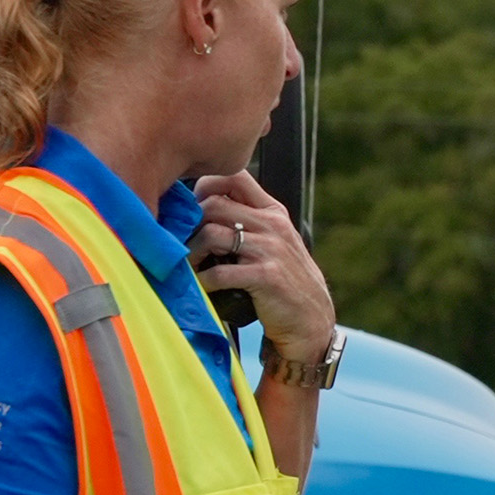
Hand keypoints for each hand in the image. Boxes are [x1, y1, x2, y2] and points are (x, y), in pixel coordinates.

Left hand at [189, 171, 333, 360]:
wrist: (311, 317)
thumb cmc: (285, 279)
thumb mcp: (274, 241)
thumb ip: (248, 222)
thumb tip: (202, 210)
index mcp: (273, 211)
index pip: (235, 177)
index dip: (205, 186)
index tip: (193, 208)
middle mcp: (273, 225)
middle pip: (214, 204)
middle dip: (190, 225)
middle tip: (182, 243)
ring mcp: (271, 249)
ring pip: (212, 234)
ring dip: (192, 253)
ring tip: (190, 266)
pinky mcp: (266, 276)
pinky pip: (219, 272)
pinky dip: (203, 280)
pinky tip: (202, 286)